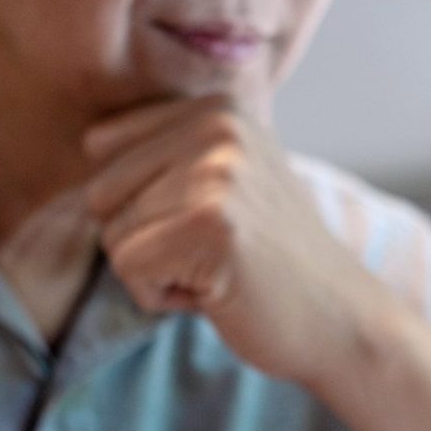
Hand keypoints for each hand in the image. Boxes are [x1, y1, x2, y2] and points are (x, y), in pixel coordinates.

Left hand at [82, 97, 392, 390]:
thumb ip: (167, 155)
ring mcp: (216, 174)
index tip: (204, 225)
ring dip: (154, 273)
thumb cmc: (270, 265)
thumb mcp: (225, 184)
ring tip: (217, 272)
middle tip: (210, 256)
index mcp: (216, 109)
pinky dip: (161, 297)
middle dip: (141, 241)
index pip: (102, 149)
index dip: (139, 206)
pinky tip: (215, 293)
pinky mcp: (211, 225)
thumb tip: (89, 145)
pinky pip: (129, 269)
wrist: (341, 321)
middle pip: (100, 194)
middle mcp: (216, 128)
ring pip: (111, 235)